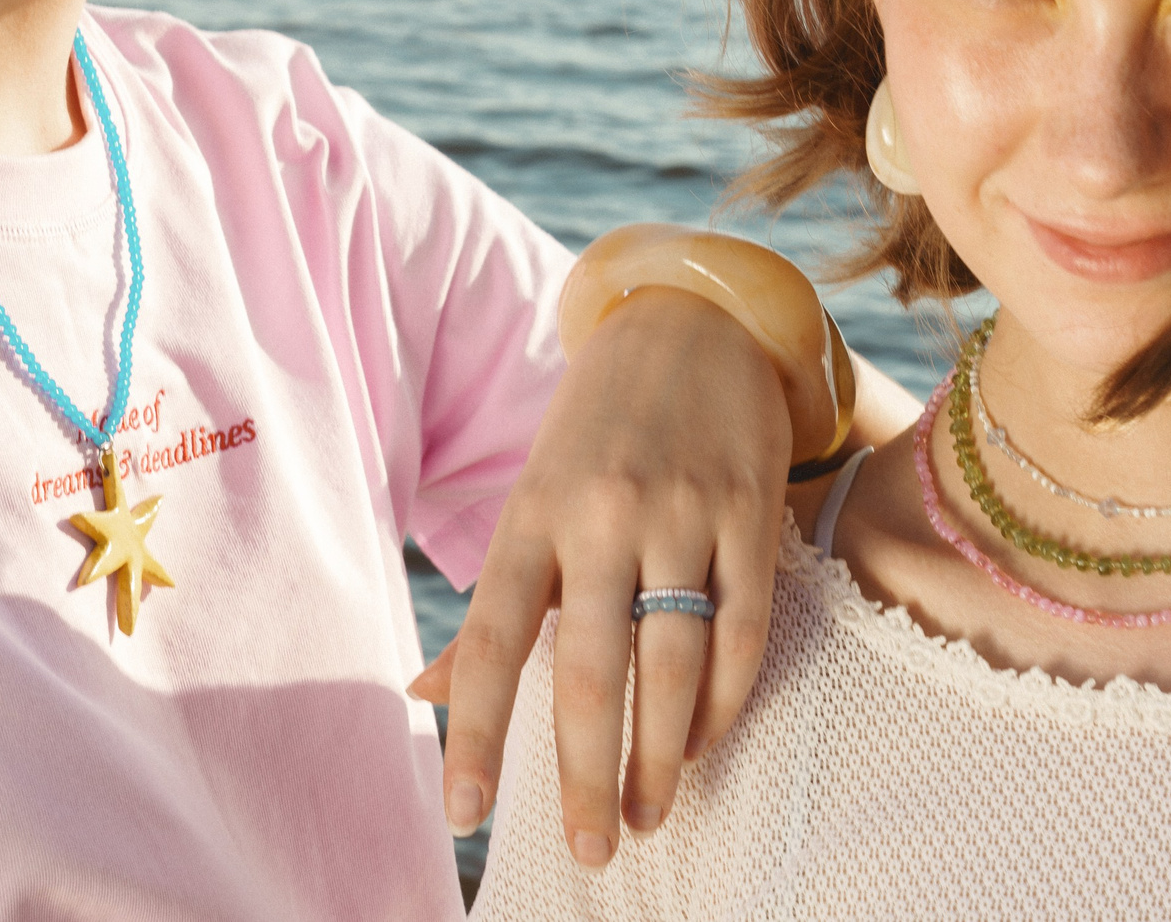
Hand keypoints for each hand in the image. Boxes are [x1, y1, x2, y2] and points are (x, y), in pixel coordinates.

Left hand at [411, 286, 790, 867]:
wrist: (692, 320)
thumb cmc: (595, 430)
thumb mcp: (530, 500)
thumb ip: (492, 604)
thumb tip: (422, 693)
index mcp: (531, 515)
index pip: (493, 640)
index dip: (477, 732)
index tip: (464, 816)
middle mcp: (601, 516)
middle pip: (590, 669)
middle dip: (587, 774)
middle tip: (591, 851)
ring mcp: (680, 513)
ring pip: (674, 662)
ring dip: (663, 756)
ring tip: (649, 817)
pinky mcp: (748, 513)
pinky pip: (742, 629)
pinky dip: (725, 701)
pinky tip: (702, 743)